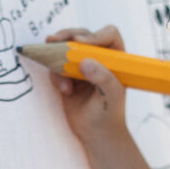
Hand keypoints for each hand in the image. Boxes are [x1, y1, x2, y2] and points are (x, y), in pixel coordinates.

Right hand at [45, 25, 128, 145]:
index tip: (80, 44)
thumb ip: (103, 78)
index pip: (108, 35)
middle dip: (66, 37)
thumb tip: (85, 62)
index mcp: (116, 58)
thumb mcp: (111, 97)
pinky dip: (56, 77)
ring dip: (58, 60)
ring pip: (65, 49)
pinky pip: (55, 67)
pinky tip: (65, 91)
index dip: (94, 36)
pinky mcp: (67, 75)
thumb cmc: (110, 114)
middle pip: (81, 36)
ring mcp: (81, 65)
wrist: (96, 133)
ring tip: (64, 84)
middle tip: (53, 41)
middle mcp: (98, 57)